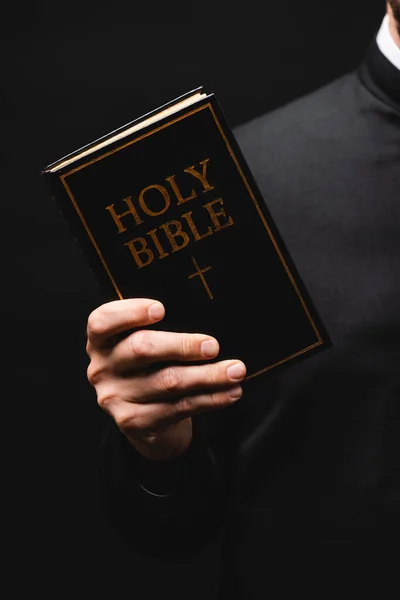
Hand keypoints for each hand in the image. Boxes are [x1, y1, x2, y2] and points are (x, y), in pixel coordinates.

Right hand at [86, 298, 245, 459]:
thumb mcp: (144, 344)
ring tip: (236, 371)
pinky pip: (180, 407)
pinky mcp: (135, 422)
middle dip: (182, 346)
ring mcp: (115, 397)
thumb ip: (159, 330)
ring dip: (208, 376)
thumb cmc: (149, 368)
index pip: (102, 321)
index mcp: (101, 341)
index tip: (161, 309)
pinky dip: (211, 398)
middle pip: (141, 350)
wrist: (144, 418)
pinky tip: (230, 392)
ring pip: (168, 382)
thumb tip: (207, 317)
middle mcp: (102, 369)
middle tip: (213, 346)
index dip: (130, 312)